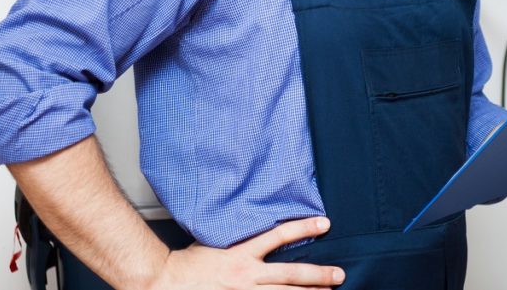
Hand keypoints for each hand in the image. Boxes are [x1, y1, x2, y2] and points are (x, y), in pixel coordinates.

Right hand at [149, 217, 343, 289]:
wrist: (167, 283)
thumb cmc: (190, 263)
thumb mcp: (217, 241)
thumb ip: (241, 238)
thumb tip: (259, 226)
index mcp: (242, 253)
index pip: (279, 236)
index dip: (303, 227)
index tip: (325, 222)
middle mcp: (247, 275)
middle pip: (291, 274)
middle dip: (318, 275)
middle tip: (339, 275)